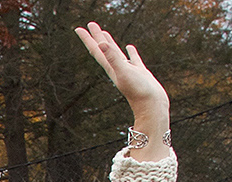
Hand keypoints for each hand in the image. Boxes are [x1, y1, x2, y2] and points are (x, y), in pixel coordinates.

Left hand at [74, 22, 169, 156]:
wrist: (152, 106)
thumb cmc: (138, 91)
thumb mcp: (124, 71)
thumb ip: (113, 58)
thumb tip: (101, 44)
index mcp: (111, 68)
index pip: (97, 50)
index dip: (88, 39)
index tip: (78, 28)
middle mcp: (117, 69)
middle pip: (103, 49)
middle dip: (96, 37)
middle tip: (90, 24)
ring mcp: (128, 70)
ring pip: (116, 53)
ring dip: (110, 43)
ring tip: (104, 34)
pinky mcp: (140, 73)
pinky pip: (133, 59)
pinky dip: (131, 52)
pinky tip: (129, 47)